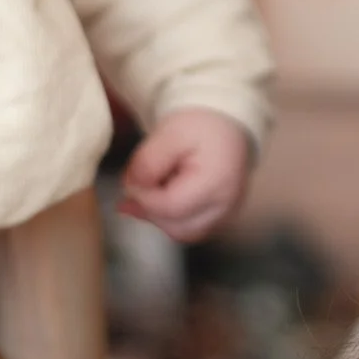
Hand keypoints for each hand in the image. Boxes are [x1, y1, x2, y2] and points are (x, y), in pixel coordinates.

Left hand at [120, 108, 250, 241]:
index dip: (143, 197)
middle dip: (150, 208)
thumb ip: (147, 162)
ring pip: (182, 233)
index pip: (170, 206)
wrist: (225, 125)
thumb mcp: (169, 133)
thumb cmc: (200, 127)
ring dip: (159, 215)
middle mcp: (226, 205)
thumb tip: (132, 189)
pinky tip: (163, 196)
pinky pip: (190, 229)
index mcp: (216, 181)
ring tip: (153, 187)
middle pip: (176, 227)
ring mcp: (226, 215)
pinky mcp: (220, 219)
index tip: (132, 178)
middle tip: (141, 182)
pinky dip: (171, 217)